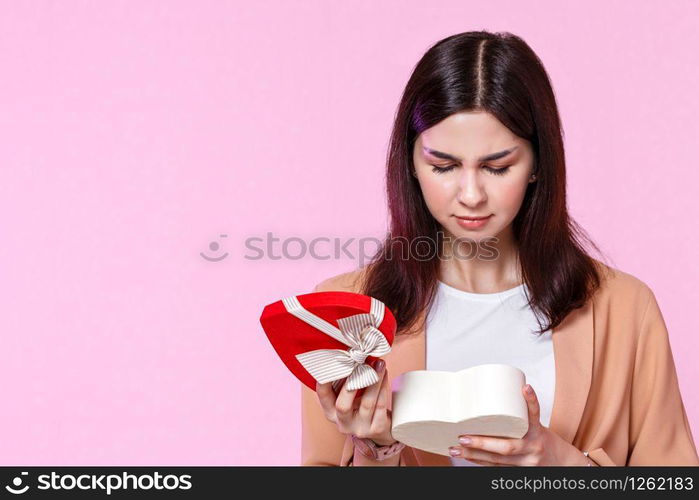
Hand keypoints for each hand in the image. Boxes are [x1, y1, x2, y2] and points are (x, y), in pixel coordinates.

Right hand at [315, 359, 395, 445]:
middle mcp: (343, 423)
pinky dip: (383, 387)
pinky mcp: (377, 428)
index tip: (330, 362)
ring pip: (367, 403)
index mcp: (331, 412)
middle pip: (342, 405)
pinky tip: (385, 375)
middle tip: (361, 362)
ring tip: (379, 363)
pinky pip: (381, 406)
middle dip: (352, 382)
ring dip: (374, 380)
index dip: (324, 380)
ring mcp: (360, 428)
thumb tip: (352, 352)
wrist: (381, 430)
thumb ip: (345, 380)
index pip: (323, 396)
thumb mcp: (348, 397)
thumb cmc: (362, 406)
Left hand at [448, 383, 590, 465]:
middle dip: (483, 443)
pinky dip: (480, 462)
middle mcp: (532, 448)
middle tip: (463, 436)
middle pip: (507, 447)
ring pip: (498, 462)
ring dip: (474, 455)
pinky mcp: (520, 471)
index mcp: (537, 432)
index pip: (532, 416)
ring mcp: (526, 463)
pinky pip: (497, 468)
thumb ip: (520, 412)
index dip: (529, 402)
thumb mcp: (537, 424)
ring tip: (456, 449)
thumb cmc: (545, 441)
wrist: (563, 464)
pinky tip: (467, 457)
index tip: (524, 389)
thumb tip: (500, 390)